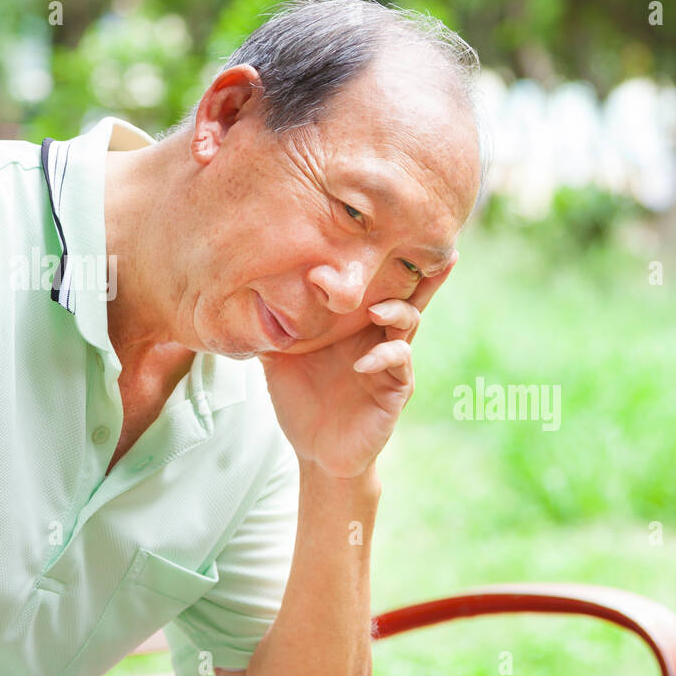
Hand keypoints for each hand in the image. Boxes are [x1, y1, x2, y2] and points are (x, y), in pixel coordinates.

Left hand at [258, 257, 454, 477]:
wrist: (316, 450)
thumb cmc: (302, 399)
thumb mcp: (281, 355)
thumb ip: (271, 325)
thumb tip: (236, 292)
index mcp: (357, 323)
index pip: (378, 285)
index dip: (389, 260)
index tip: (394, 226)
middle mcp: (380, 336)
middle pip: (410, 295)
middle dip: (425, 274)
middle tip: (440, 250)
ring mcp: (391, 363)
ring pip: (409, 324)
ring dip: (397, 312)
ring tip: (377, 310)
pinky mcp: (395, 390)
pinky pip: (399, 364)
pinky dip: (384, 357)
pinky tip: (362, 364)